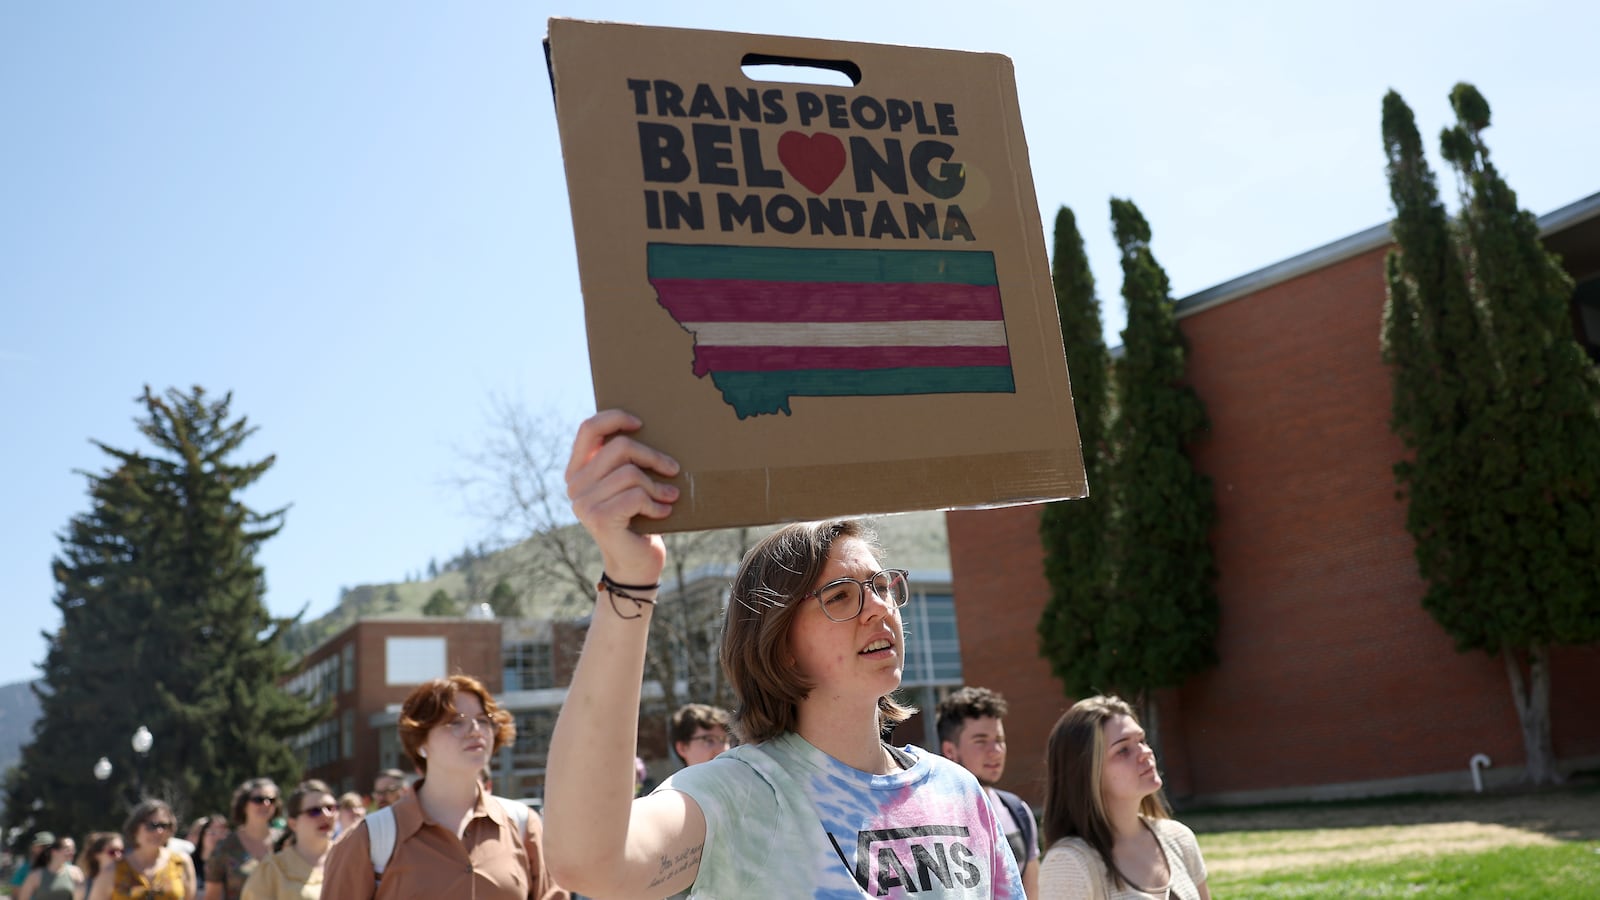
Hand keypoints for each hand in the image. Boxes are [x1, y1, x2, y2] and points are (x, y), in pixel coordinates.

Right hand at [565, 410, 678, 584]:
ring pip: (631, 473)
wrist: (635, 564)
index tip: (641, 423)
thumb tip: (646, 426)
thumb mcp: (628, 485)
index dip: (615, 418)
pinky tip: (663, 513)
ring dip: (657, 486)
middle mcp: (575, 485)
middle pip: (619, 448)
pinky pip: (637, 496)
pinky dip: (656, 504)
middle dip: (652, 456)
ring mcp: (584, 503)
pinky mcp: (600, 519)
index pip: (589, 428)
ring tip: (669, 496)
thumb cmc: (637, 518)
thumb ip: (624, 461)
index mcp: (578, 470)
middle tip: (672, 469)